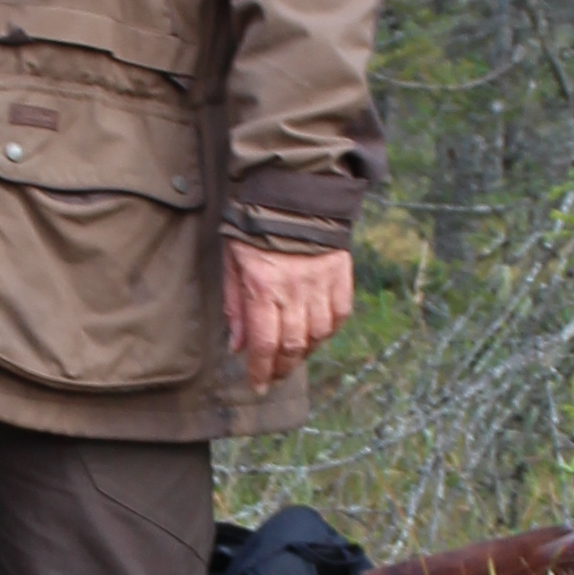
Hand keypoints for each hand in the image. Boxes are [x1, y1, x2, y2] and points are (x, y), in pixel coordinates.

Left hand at [224, 238, 352, 391]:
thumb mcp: (232, 261)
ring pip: (319, 334)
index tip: (258, 386)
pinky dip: (329, 330)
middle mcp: (295, 289)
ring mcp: (322, 282)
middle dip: (282, 367)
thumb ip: (235, 304)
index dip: (261, 370)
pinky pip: (340, 313)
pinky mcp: (341, 273)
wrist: (293, 188)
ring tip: (293, 355)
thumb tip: (238, 345)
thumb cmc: (254, 225)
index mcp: (264, 286)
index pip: (264, 343)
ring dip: (306, 351)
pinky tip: (318, 333)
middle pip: (294, 345)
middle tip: (274, 375)